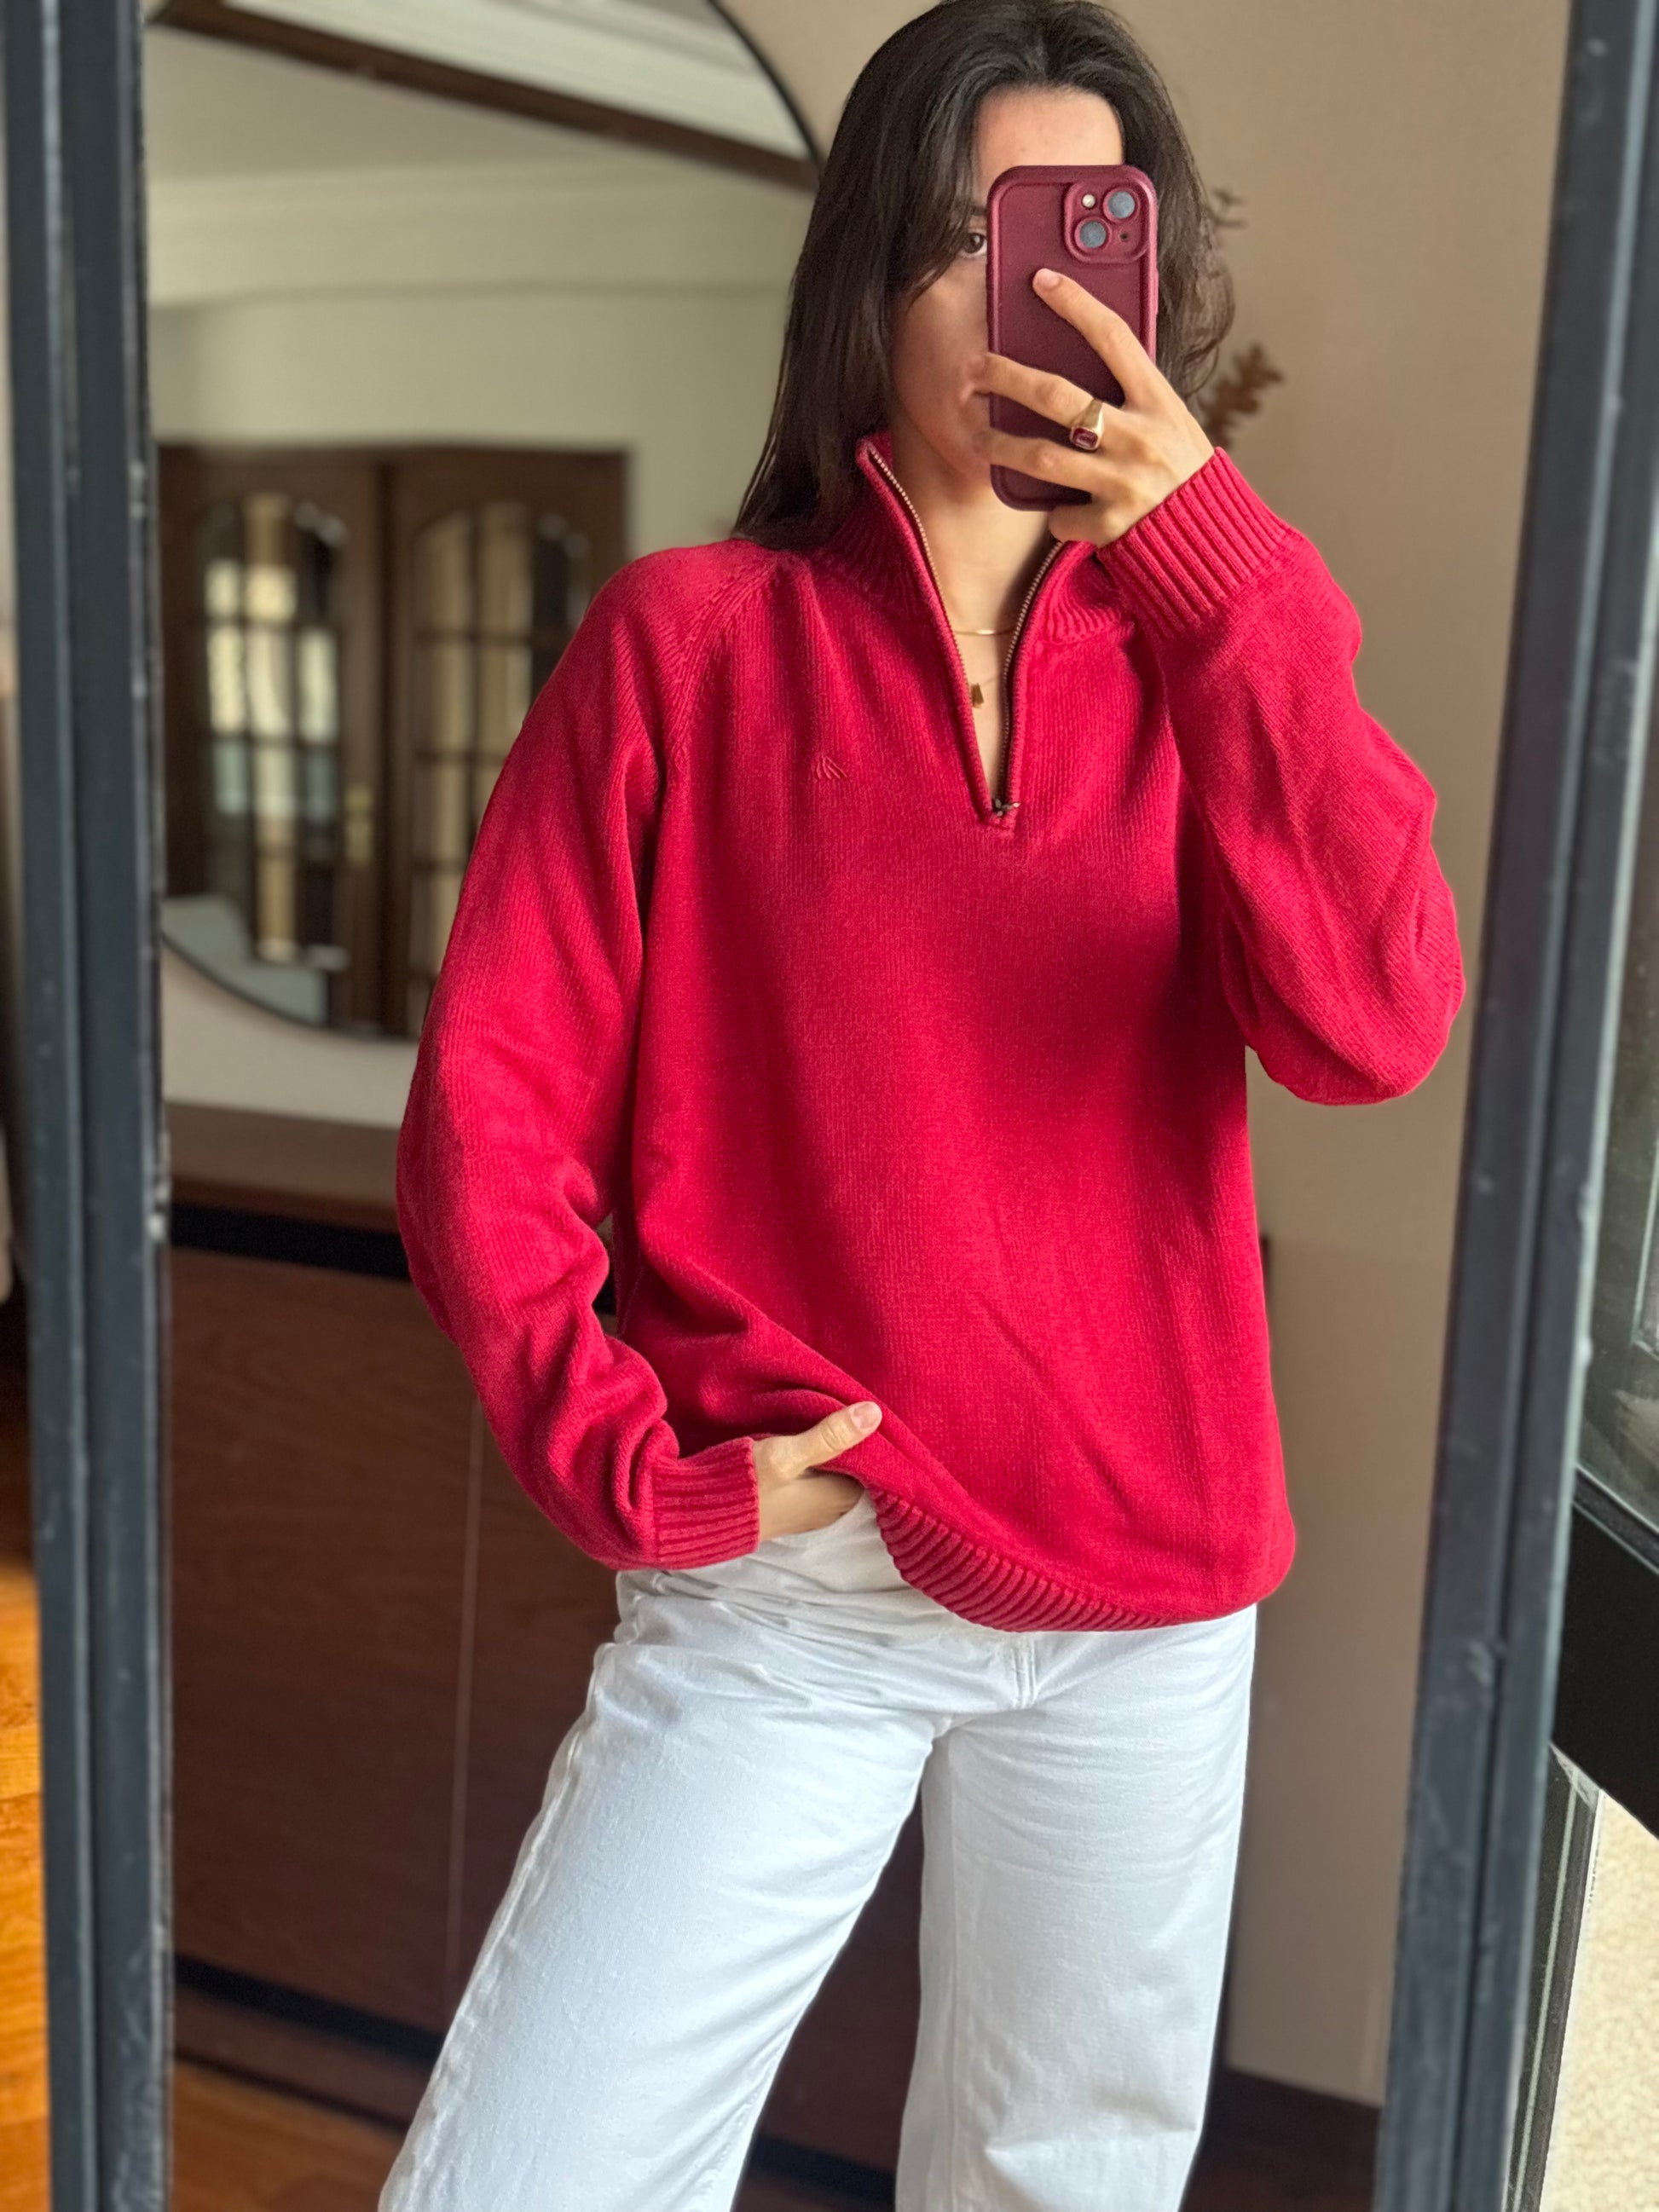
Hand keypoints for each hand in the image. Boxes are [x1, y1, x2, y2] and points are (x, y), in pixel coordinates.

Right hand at [752, 1400, 881, 1540]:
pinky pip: (817, 1477)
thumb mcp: (786, 1454)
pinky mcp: (790, 1504)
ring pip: (836, 1473)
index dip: (876, 1440)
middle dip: (856, 1443)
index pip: (877, 1467)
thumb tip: (874, 1412)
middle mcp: (830, 1508)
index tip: (875, 1410)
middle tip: (855, 1403)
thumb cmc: (745, 1486)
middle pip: (857, 1470)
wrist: (699, 1514)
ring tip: (835, 1411)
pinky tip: (809, 1434)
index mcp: (839, 1499)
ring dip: (835, 1449)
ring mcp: (809, 1509)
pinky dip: (819, 1459)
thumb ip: (829, 1435)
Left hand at [968, 266, 1214, 546]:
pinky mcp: (1110, 525)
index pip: (1113, 337)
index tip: (1041, 280)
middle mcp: (1141, 437)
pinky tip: (1056, 509)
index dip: (1075, 304)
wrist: (1209, 537)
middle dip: (1007, 378)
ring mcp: (1124, 482)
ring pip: (1041, 457)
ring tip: (977, 439)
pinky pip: (1059, 514)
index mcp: (1159, 401)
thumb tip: (1087, 350)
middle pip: (1057, 396)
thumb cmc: (1181, 470)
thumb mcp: (1171, 420)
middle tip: (974, 369)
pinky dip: (1053, 512)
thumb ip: (1133, 393)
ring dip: (1000, 446)